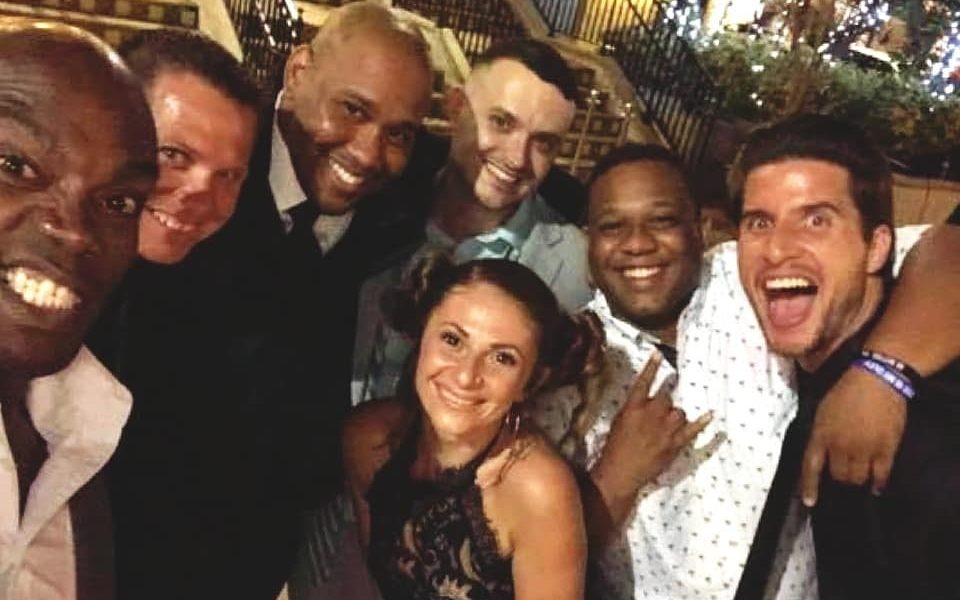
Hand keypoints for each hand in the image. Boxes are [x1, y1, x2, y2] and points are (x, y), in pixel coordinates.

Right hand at [593, 352, 712, 497]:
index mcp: (633, 407)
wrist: (620, 473)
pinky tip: (710, 414)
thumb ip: (633, 410)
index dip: (652, 367)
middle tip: (658, 415)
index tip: (658, 353)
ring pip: (679, 412)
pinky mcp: (675, 443)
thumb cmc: (614, 449)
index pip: (644, 381)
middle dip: (664, 404)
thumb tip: (644, 403)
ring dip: (675, 416)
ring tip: (666, 427)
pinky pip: (693, 429)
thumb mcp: (618, 423)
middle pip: (667, 398)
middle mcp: (651, 414)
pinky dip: (703, 422)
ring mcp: (665, 428)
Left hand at [801, 365, 906, 505]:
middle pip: (838, 476)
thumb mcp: (823, 410)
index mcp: (821, 434)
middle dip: (839, 479)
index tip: (810, 503)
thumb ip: (821, 434)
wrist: (877, 377)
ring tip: (859, 476)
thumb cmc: (846, 389)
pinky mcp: (885, 448)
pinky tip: (876, 486)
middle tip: (844, 476)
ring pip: (857, 478)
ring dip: (857, 480)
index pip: (811, 467)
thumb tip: (822, 454)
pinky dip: (878, 483)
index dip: (809, 487)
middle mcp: (840, 445)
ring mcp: (863, 448)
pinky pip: (880, 474)